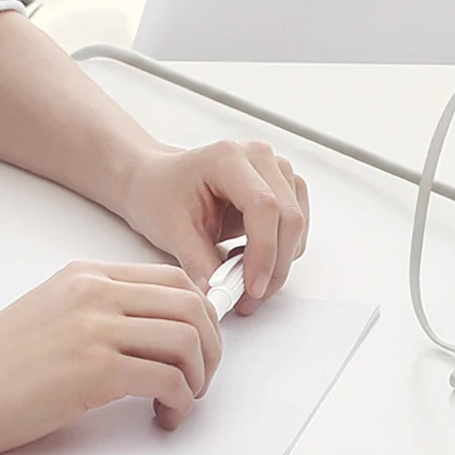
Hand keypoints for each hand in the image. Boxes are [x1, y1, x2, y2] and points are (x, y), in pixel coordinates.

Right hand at [0, 261, 220, 454]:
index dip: (203, 312)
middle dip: (212, 344)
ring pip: (186, 340)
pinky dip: (180, 401)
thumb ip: (104, 305)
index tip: (205, 340)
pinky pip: (165, 379)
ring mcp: (95, 328)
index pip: (175, 279)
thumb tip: (158, 325)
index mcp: (91, 274)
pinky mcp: (92, 370)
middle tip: (204, 374)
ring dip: (199, 376)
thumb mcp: (56, 306)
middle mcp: (98, 292)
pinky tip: (165, 415)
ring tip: (185, 398)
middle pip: (191, 305)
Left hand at [119, 141, 309, 314]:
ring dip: (278, 260)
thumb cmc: (160, 194)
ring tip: (240, 273)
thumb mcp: (172, 231)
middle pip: (289, 216)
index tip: (251, 287)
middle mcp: (259, 157)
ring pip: (297, 224)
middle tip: (249, 297)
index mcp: (227, 158)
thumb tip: (221, 293)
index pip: (264, 206)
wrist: (158, 182)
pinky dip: (279, 251)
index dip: (264, 251)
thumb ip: (200, 263)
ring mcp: (275, 169)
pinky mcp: (283, 186)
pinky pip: (296, 226)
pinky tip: (249, 256)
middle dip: (274, 266)